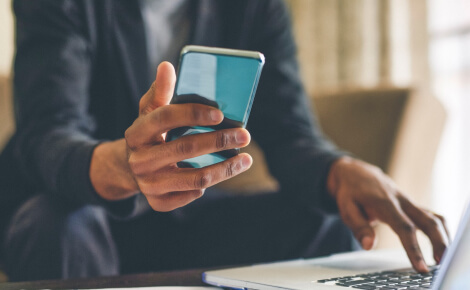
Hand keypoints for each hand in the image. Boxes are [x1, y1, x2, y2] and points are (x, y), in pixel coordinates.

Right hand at [90, 62, 252, 210]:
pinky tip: (219, 173)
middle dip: (220, 141)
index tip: (220, 114)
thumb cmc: (150, 134)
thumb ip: (160, 91)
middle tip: (245, 135)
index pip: (165, 118)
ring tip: (246, 159)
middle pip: (185, 148)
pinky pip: (191, 194)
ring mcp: (148, 184)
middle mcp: (139, 160)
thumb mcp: (150, 112)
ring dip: (226, 168)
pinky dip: (208, 185)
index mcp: (136, 132)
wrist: (129, 168)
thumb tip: (167, 66)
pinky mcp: (157, 202)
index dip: (193, 114)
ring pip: (196, 178)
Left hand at [327, 156, 449, 271]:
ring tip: (443, 258)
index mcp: (384, 203)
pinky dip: (440, 230)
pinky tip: (441, 244)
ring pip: (433, 218)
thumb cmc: (350, 192)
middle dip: (439, 242)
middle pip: (428, 221)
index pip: (404, 228)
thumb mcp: (346, 208)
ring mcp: (409, 202)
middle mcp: (401, 201)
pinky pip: (431, 216)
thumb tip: (369, 246)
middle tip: (441, 263)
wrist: (356, 173)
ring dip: (443, 237)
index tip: (421, 267)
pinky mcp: (411, 205)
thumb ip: (359, 227)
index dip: (414, 248)